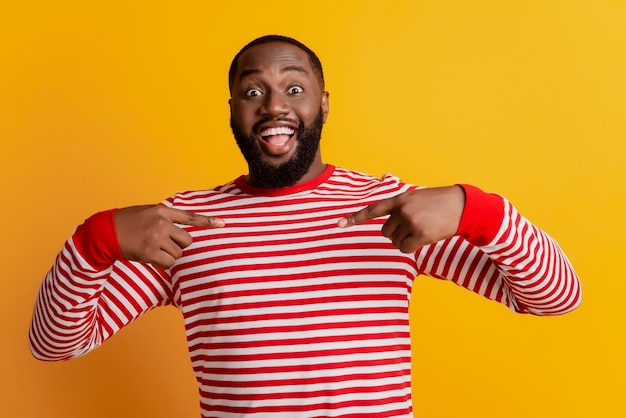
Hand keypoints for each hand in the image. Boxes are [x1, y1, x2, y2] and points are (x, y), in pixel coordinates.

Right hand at [114, 205, 224, 268]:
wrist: (105, 232)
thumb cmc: (127, 222)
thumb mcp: (147, 212)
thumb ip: (165, 218)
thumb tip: (181, 233)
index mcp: (162, 211)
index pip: (190, 217)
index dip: (208, 221)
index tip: (223, 224)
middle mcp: (162, 223)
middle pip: (187, 241)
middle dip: (178, 246)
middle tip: (163, 245)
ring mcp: (156, 238)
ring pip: (178, 254)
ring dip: (168, 256)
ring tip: (152, 249)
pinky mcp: (150, 252)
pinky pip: (168, 263)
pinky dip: (162, 264)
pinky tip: (150, 257)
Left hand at [337, 186, 464, 252]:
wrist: (461, 206)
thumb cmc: (438, 202)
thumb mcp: (415, 196)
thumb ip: (399, 204)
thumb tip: (385, 201)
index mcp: (399, 199)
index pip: (372, 210)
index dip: (355, 218)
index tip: (338, 224)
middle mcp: (402, 210)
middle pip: (385, 232)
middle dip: (396, 232)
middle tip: (413, 226)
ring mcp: (411, 222)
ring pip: (395, 241)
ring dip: (406, 240)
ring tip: (422, 229)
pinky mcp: (420, 234)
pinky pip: (405, 249)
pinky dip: (411, 247)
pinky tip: (423, 238)